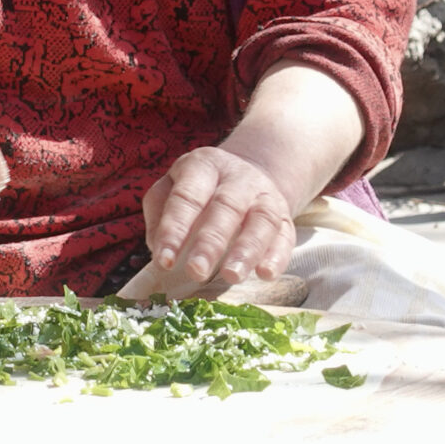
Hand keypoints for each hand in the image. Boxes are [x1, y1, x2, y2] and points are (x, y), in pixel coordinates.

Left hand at [143, 146, 297, 296]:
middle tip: (195, 272)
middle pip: (226, 207)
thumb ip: (159, 214)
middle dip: (210, 243)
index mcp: (203, 166)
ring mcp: (265, 196)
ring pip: (261, 221)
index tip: (164, 261)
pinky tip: (265, 275)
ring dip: (247, 251)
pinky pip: (285, 235)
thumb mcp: (172, 186)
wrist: (248, 172)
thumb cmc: (199, 189)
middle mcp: (238, 177)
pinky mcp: (285, 217)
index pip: (187, 197)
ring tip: (231, 277)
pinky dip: (277, 256)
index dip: (174, 230)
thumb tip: (159, 249)